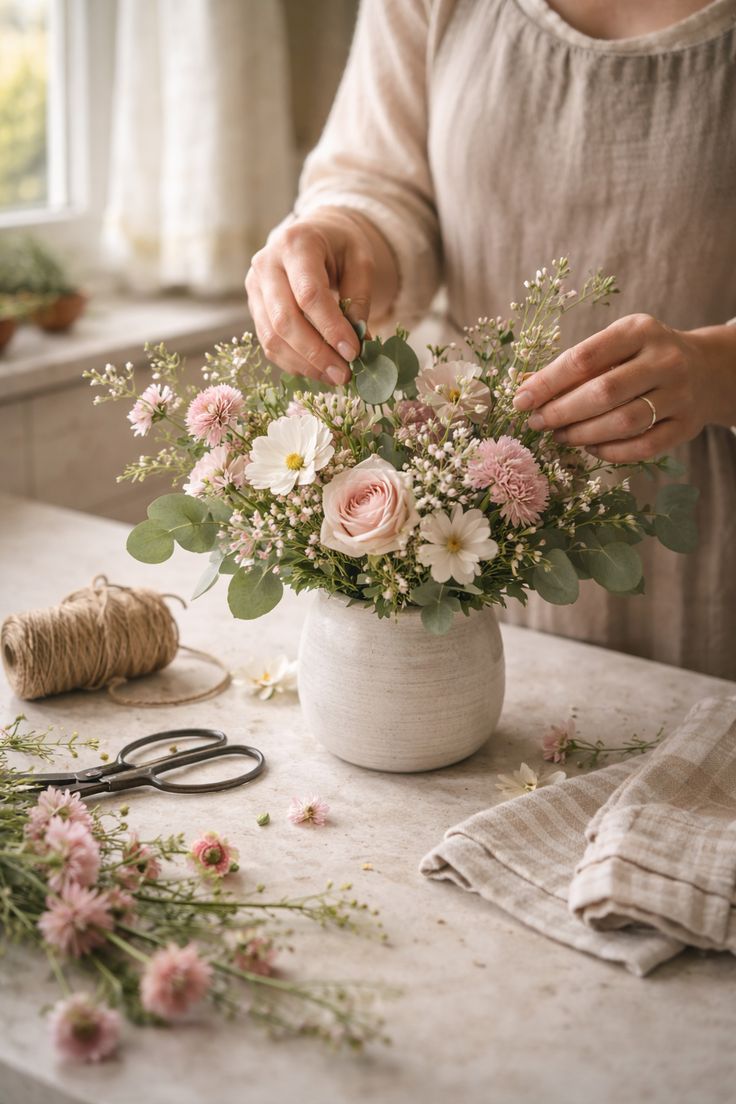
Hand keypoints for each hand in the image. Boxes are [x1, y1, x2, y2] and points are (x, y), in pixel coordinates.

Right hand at [245, 209, 377, 386]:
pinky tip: (318, 370)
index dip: (331, 327)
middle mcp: (266, 264)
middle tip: (344, 374)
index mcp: (296, 244)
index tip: (354, 351)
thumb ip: (359, 298)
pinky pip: (269, 344)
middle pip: (285, 320)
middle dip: (316, 353)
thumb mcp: (360, 261)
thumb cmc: (339, 247)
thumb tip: (359, 344)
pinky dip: (294, 363)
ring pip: (273, 337)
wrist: (311, 236)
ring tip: (335, 376)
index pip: (309, 294)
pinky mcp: (254, 308)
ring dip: (305, 364)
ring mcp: (254, 287)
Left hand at [511, 313, 735, 461]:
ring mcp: (680, 394)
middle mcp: (665, 359)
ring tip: (559, 436)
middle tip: (537, 423)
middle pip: (603, 392)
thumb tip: (523, 387)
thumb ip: (572, 365)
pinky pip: (643, 447)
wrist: (705, 370)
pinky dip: (610, 452)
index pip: (584, 358)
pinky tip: (589, 447)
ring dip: (582, 434)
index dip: (547, 382)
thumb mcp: (613, 345)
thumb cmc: (642, 357)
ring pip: (624, 422)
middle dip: (561, 412)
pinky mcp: (687, 426)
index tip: (521, 400)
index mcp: (639, 330)